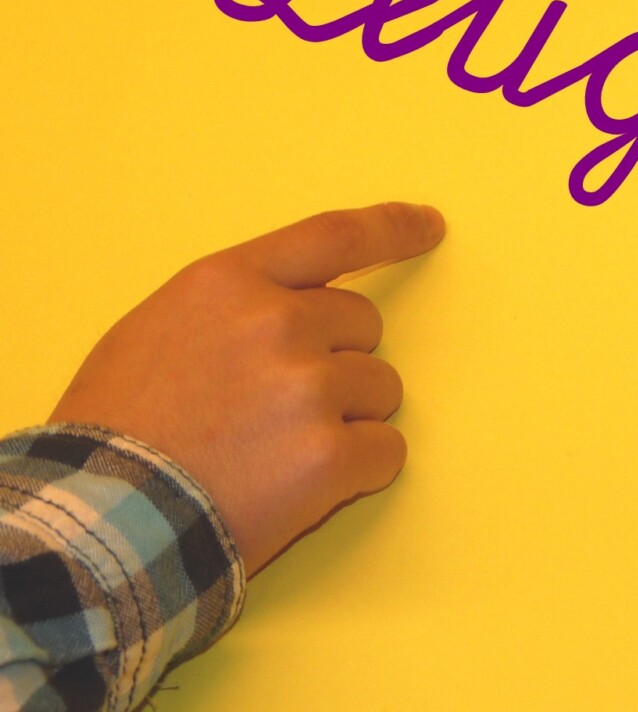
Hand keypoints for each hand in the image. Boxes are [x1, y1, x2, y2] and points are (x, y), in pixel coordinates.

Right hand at [49, 201, 445, 575]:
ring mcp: (309, 388)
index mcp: (232, 283)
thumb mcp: (157, 330)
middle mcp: (279, 322)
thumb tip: (288, 306)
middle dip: (340, 360)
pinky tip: (306, 486)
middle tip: (282, 407)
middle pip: (365, 326)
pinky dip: (361, 469)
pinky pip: (388, 450)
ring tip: (281, 451)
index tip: (430, 225)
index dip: (392, 228)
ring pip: (382, 389)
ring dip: (351, 417)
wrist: (98, 520)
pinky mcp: (330, 455)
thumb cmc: (116, 429)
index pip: (335, 237)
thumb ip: (232, 308)